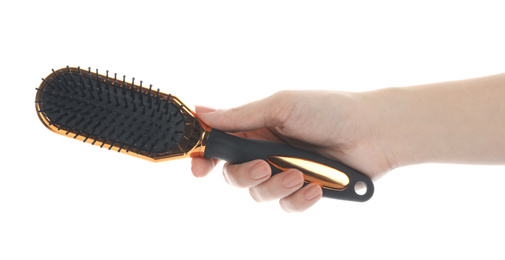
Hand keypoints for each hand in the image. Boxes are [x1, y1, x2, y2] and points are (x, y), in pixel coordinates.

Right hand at [191, 90, 397, 211]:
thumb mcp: (282, 106)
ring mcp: (286, 172)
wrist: (374, 131)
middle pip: (235, 176)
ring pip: (260, 194)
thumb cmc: (329, 109)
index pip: (221, 145)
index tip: (200, 167)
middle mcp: (267, 152)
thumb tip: (202, 113)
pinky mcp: (305, 191)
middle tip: (264, 166)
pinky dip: (299, 199)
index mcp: (257, 128)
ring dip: (276, 186)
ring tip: (299, 173)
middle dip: (245, 175)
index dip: (206, 158)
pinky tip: (315, 188)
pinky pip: (288, 206)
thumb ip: (242, 116)